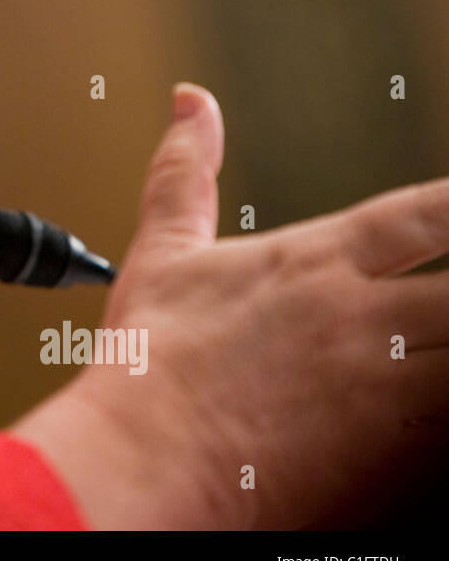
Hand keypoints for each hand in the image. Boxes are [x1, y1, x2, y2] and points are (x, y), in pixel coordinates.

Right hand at [12, 82, 448, 528]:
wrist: (141, 459)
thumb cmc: (147, 363)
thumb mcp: (164, 251)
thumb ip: (185, 172)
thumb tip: (190, 101)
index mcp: (316, 260)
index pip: (431, 215)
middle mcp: (361, 316)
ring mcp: (383, 386)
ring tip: (440, 345)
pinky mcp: (389, 458)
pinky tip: (432, 413)